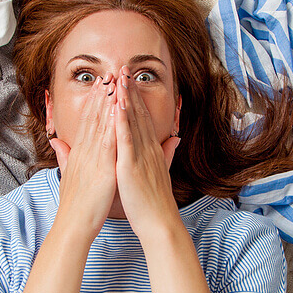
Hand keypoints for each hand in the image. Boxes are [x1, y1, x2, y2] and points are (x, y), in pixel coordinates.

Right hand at [49, 75, 117, 240]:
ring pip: (100, 125)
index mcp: (79, 153)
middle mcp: (84, 152)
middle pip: (93, 118)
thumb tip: (56, 141)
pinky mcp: (102, 168)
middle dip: (101, 95)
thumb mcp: (67, 175)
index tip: (100, 85)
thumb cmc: (74, 204)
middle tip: (108, 73)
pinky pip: (109, 143)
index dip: (93, 102)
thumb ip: (63, 156)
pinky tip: (119, 111)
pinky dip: (114, 125)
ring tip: (114, 83)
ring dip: (107, 103)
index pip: (86, 122)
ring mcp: (92, 159)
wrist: (73, 224)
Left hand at [114, 66, 181, 240]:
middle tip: (124, 69)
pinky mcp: (132, 165)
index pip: (143, 119)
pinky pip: (126, 139)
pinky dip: (122, 120)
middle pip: (138, 114)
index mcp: (151, 151)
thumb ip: (166, 154)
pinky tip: (117, 104)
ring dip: (126, 98)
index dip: (136, 99)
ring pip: (133, 121)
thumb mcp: (161, 173)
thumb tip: (175, 139)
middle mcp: (148, 149)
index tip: (129, 81)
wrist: (160, 223)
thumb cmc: (156, 203)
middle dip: (131, 91)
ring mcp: (141, 156)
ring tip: (120, 77)